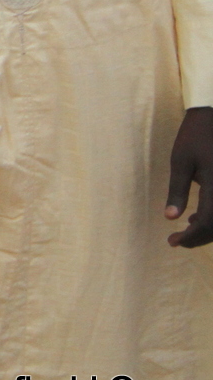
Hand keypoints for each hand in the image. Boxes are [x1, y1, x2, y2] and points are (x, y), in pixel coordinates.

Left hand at [166, 106, 212, 247]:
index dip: (191, 237)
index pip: (207, 223)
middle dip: (199, 238)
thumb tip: (170, 218)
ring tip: (186, 229)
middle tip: (176, 241)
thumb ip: (177, 191)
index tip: (173, 242)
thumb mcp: (180, 162)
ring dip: (208, 229)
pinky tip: (197, 216)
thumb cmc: (195, 136)